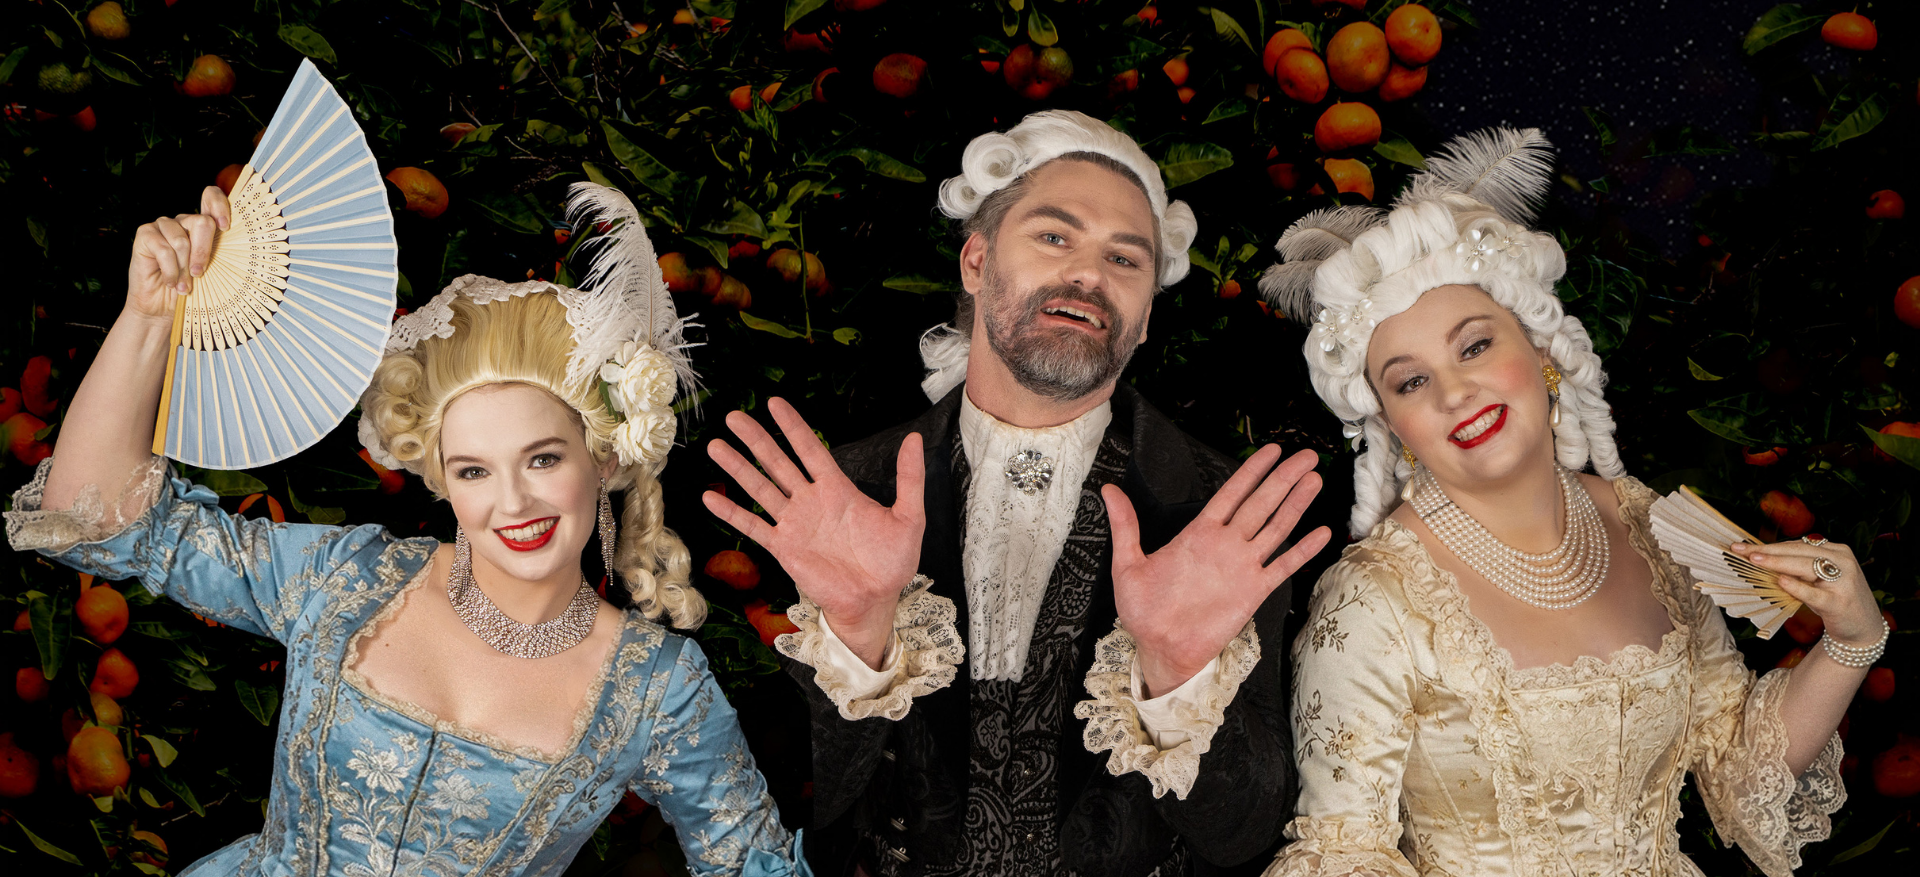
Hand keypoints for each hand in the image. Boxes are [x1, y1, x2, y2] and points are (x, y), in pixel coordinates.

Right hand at [127, 186, 229, 321]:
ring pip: (182, 240)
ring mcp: (163, 225)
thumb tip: (230, 239)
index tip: (225, 227)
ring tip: (183, 285)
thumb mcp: (210, 270)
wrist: (161, 308)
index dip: (220, 205)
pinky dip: (170, 271)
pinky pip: (164, 249)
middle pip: (202, 222)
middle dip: (203, 252)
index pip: (211, 196)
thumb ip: (217, 252)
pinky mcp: (145, 234)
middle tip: (199, 274)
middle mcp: (183, 221)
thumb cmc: (190, 288)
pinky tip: (170, 283)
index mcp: (202, 225)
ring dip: (184, 268)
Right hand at [703, 397, 925, 667]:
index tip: (774, 403)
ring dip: (738, 468)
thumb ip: (910, 478)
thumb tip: (915, 438)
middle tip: (734, 416)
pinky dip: (731, 513)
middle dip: (756, 439)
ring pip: (760, 489)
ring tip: (716, 446)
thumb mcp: (909, 517)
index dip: (793, 426)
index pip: (810, 449)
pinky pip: (753, 527)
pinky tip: (710, 497)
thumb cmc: (892, 561)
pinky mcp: (784, 548)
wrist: (876, 600)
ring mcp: (794, 524)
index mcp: (838, 489)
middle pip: (778, 462)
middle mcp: (811, 501)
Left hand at [1107, 445, 1332, 697]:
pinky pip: (1282, 566)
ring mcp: (1242, 567)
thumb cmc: (1143, 610)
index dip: (1251, 472)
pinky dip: (1302, 550)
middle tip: (1306, 454)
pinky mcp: (1253, 592)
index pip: (1231, 494)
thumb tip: (1108, 490)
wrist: (1160, 649)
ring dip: (1296, 503)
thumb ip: (1125, 526)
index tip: (1270, 450)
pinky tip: (1321, 532)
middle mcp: (1225, 545)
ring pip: (1275, 527)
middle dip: (1283, 478)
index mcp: (1198, 534)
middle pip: (1260, 503)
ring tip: (1314, 478)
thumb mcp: (1127, 565)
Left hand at [1731, 538, 1881, 644]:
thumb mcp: (1818, 578)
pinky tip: (1781, 582)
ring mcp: (1843, 582)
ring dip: (1778, 563)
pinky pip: (1815, 594)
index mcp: (1836, 551)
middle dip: (1767, 551)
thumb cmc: (1834, 599)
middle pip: (1799, 552)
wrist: (1863, 627)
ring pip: (1806, 567)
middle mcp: (1842, 561)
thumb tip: (1760, 557)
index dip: (1770, 545)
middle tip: (1740, 550)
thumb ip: (1797, 567)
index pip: (1797, 545)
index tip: (1743, 546)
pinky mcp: (1840, 603)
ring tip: (1754, 561)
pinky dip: (1798, 587)